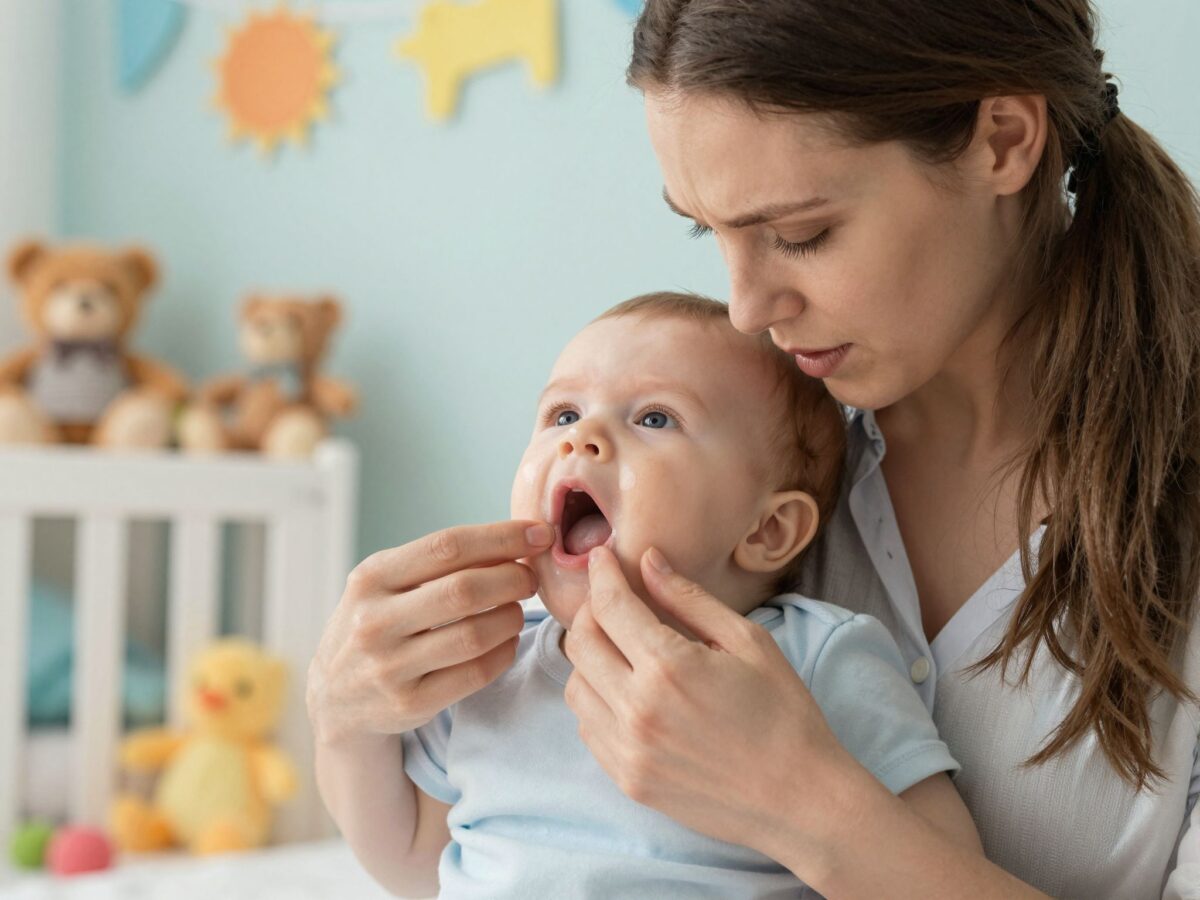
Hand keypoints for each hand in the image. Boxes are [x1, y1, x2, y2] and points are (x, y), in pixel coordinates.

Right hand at [307, 520, 553, 748]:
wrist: (336, 698)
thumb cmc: (376, 624)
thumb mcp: (384, 583)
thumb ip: (436, 562)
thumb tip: (515, 538)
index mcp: (371, 578)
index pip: (447, 547)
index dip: (501, 538)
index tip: (537, 534)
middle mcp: (374, 621)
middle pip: (464, 590)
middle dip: (513, 579)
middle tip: (530, 579)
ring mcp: (390, 667)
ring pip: (475, 635)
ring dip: (511, 617)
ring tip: (516, 610)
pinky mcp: (410, 704)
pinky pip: (476, 673)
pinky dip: (504, 652)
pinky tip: (507, 641)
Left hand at [563, 545, 854, 864]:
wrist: (800, 799)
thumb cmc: (784, 714)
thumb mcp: (748, 642)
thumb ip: (690, 599)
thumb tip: (648, 561)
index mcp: (669, 667)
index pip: (610, 606)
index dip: (601, 573)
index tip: (602, 556)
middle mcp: (637, 710)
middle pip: (580, 642)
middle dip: (590, 610)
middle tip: (611, 599)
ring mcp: (628, 750)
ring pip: (575, 686)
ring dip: (589, 658)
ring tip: (619, 647)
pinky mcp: (628, 779)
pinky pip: (588, 728)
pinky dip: (597, 700)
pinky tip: (626, 692)